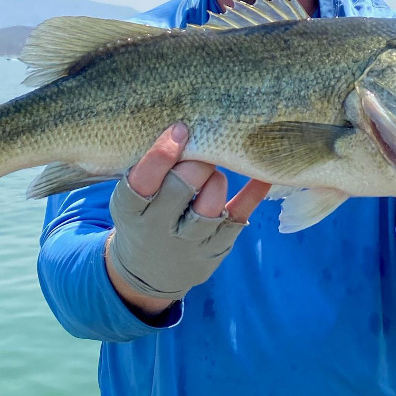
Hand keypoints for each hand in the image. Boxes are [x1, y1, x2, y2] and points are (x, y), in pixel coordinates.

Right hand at [105, 123, 269, 312]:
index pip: (143, 179)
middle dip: (196, 161)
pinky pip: (240, 215)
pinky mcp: (217, 247)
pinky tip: (263, 173)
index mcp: (131, 210)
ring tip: (210, 173)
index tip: (180, 129)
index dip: (163, 152)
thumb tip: (184, 124)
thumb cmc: (142, 216)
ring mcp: (190, 242)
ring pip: (211, 205)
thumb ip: (150, 169)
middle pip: (182, 186)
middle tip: (202, 147)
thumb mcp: (131, 198)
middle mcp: (158, 228)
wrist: (148, 272)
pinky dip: (254, 192)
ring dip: (216, 180)